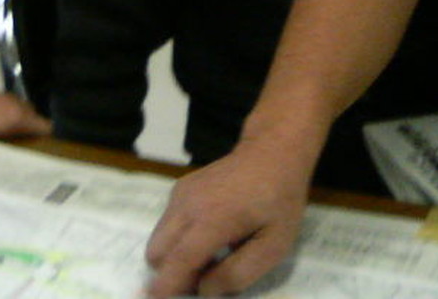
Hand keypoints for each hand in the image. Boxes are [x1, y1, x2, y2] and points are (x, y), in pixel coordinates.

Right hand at [144, 138, 312, 298]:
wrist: (272, 152)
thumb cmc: (279, 201)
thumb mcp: (274, 246)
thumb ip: (238, 273)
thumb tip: (205, 290)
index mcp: (211, 220)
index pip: (177, 261)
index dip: (166, 288)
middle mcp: (187, 205)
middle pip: (157, 253)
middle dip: (171, 274)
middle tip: (203, 277)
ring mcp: (180, 193)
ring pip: (158, 238)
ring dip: (174, 256)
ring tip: (210, 254)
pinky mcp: (180, 188)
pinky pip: (166, 223)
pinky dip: (178, 237)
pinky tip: (208, 232)